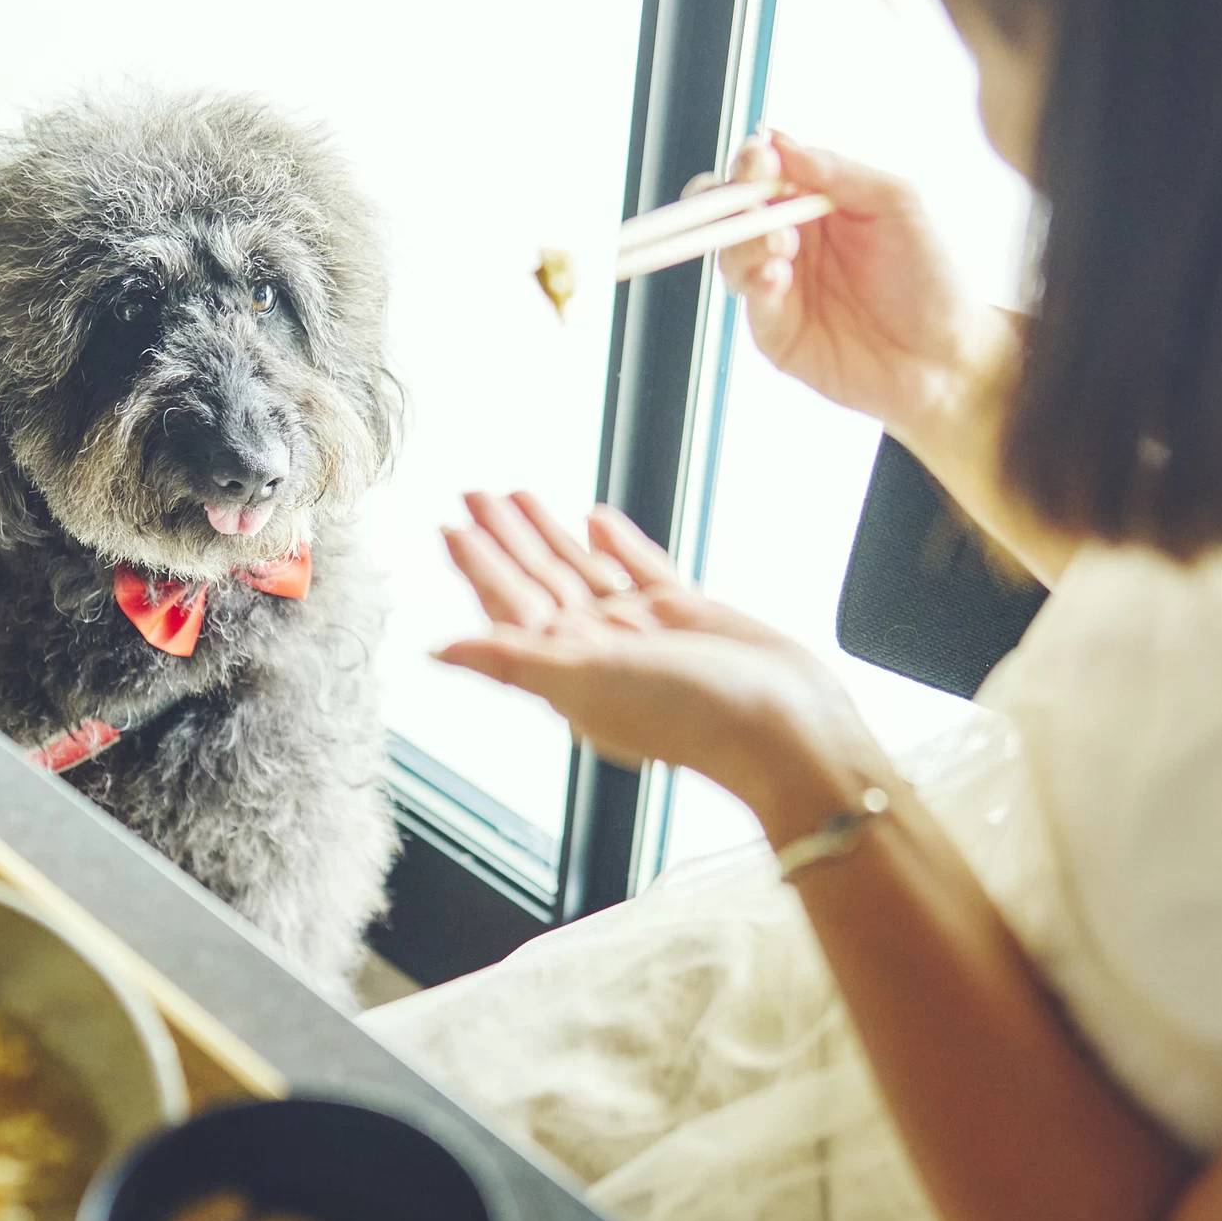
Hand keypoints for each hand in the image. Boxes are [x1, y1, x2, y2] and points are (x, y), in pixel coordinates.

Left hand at [432, 492, 882, 825]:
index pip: (509, 609)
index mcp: (567, 672)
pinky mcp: (687, 616)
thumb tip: (437, 651)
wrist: (784, 726)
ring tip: (519, 495)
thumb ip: (510, 661)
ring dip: (550, 534)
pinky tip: (595, 520)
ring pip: (583, 572)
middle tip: (474, 494)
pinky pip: (641, 572)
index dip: (479, 568)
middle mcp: (599, 652)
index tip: (450, 527)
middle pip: (539, 583)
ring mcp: (643, 633)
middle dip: (506, 539)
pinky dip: (618, 546)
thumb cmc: (689, 716)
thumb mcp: (586, 684)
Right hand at [695, 130, 987, 429]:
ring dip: (744, 243)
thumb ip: (837, 170)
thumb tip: (778, 141)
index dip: (751, 163)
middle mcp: (789, 240)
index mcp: (815, 203)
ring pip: (729, 254)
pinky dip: (754, 284)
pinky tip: (774, 277)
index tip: (759, 162)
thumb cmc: (930, 277)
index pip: (762, 172)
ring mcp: (778, 287)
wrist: (945, 357)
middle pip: (729, 211)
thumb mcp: (895, 203)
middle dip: (726, 200)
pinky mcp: (776, 333)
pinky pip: (748, 303)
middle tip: (750, 202)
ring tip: (782, 246)